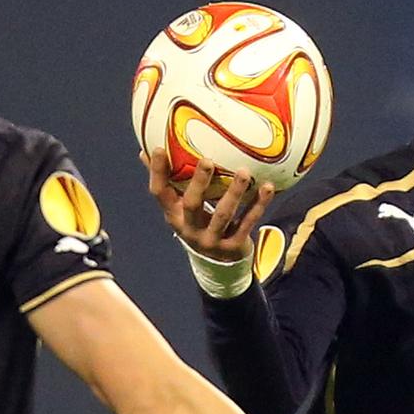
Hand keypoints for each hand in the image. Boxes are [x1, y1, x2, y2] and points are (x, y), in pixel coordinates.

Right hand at [142, 148, 273, 261]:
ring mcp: (212, 240)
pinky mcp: (233, 246)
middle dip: (199, 182)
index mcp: (175, 216)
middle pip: (192, 205)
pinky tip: (267, 187)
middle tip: (207, 159)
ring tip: (244, 172)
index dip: (157, 172)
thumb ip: (169, 180)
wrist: (220, 265)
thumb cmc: (199, 223)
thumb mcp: (181, 207)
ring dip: (234, 192)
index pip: (160, 193)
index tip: (158, 148)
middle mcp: (190, 229)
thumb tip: (146, 149)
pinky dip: (258, 204)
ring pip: (223, 215)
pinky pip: (247, 222)